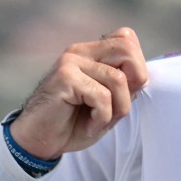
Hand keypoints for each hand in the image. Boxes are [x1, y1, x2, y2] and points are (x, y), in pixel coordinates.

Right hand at [10, 27, 148, 159]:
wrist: (38, 141)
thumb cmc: (73, 124)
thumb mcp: (109, 105)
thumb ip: (126, 87)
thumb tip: (142, 76)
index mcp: (91, 53)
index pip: (127, 39)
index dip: (137, 67)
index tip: (126, 93)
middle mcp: (81, 51)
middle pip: (127, 49)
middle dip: (135, 83)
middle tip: (119, 106)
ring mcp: (71, 62)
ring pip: (119, 79)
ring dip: (117, 109)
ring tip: (100, 121)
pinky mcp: (65, 78)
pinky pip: (102, 96)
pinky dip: (102, 118)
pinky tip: (89, 126)